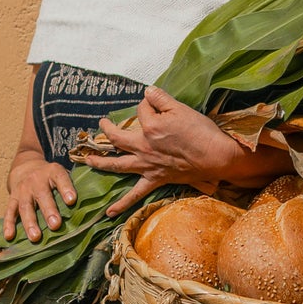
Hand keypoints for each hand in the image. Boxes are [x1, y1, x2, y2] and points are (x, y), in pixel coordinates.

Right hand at [5, 154, 78, 242]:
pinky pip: (9, 212)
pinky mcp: (12, 198)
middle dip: (49, 211)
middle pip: (43, 195)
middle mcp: (36, 180)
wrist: (26, 167)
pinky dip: (8, 224)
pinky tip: (10, 236)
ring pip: (26, 206)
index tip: (72, 200)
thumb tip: (91, 208)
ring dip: (30, 222)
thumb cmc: (51, 177)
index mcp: (53, 172)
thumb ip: (72, 187)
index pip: (60, 178)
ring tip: (36, 237)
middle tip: (56, 225)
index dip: (66, 188)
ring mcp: (23, 189)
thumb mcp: (62, 174)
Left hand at [85, 87, 239, 215]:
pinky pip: (135, 195)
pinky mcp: (155, 179)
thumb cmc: (201, 131)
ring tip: (87, 160)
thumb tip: (147, 91)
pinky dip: (121, 204)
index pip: (141, 110)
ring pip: (117, 164)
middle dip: (107, 129)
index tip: (155, 104)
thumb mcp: (181, 108)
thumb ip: (161, 98)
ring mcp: (147, 165)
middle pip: (117, 136)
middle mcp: (144, 146)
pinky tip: (108, 212)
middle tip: (101, 124)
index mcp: (150, 127)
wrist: (216, 156)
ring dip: (100, 162)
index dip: (147, 105)